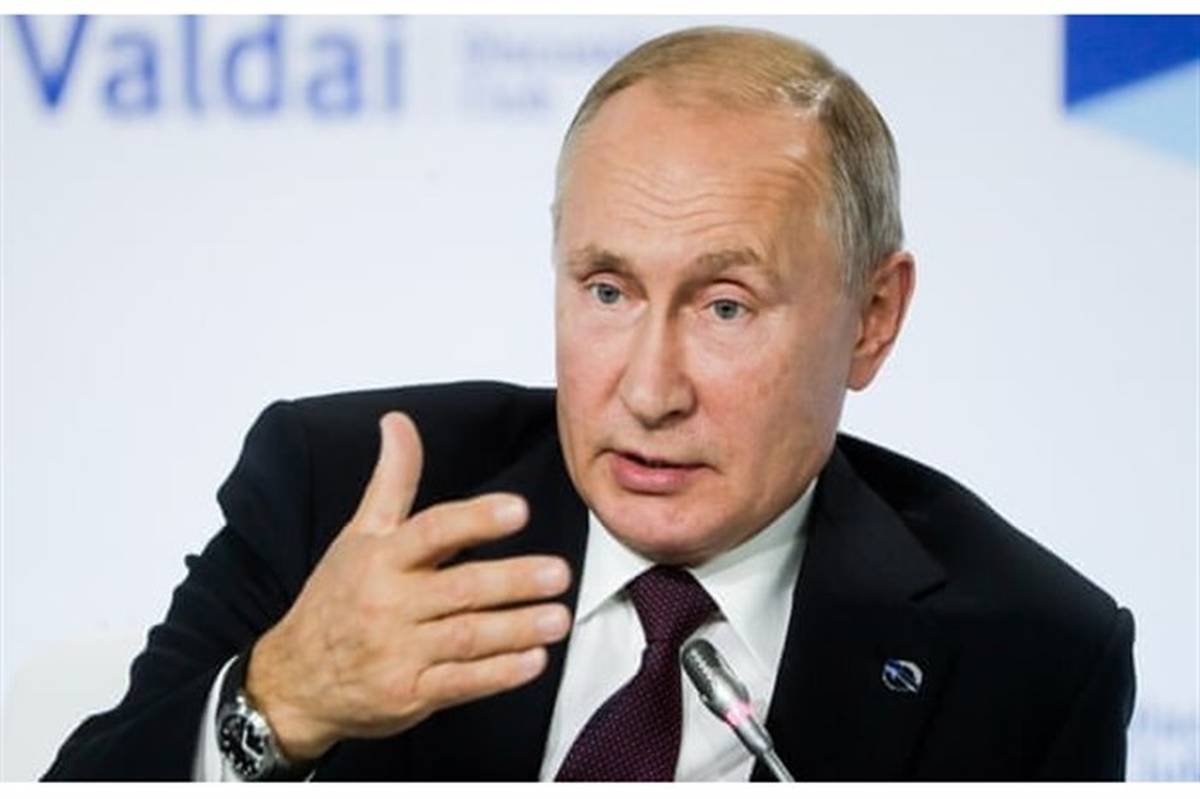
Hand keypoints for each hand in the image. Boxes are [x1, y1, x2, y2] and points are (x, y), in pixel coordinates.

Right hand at [243, 412, 571, 761]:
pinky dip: (500, 674)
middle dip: (514, 581)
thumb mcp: (358, 535)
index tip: (518, 510)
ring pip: (467, 638)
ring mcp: (398, 653)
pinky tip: (534, 660)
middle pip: (461, 588)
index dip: (476, 520)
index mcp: (381, 558)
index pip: (432, 532)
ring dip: (517, 628)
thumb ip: (391, 481)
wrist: (294, 681)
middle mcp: (389, 604)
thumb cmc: (336, 599)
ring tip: (558, 617)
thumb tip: (399, 421)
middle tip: (559, 572)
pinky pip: (461, 683)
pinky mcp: (409, 694)